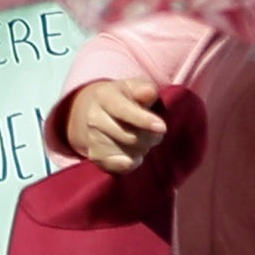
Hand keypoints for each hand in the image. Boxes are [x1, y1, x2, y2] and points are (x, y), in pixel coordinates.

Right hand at [54, 77, 169, 174]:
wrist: (94, 111)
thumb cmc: (123, 98)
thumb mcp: (134, 87)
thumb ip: (144, 89)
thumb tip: (148, 92)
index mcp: (104, 96)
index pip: (123, 110)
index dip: (143, 120)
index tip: (162, 127)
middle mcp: (94, 118)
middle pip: (131, 136)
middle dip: (150, 136)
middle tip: (154, 131)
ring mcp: (92, 138)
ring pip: (129, 153)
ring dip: (143, 148)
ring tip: (141, 138)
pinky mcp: (95, 156)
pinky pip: (120, 167)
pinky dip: (132, 162)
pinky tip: (133, 154)